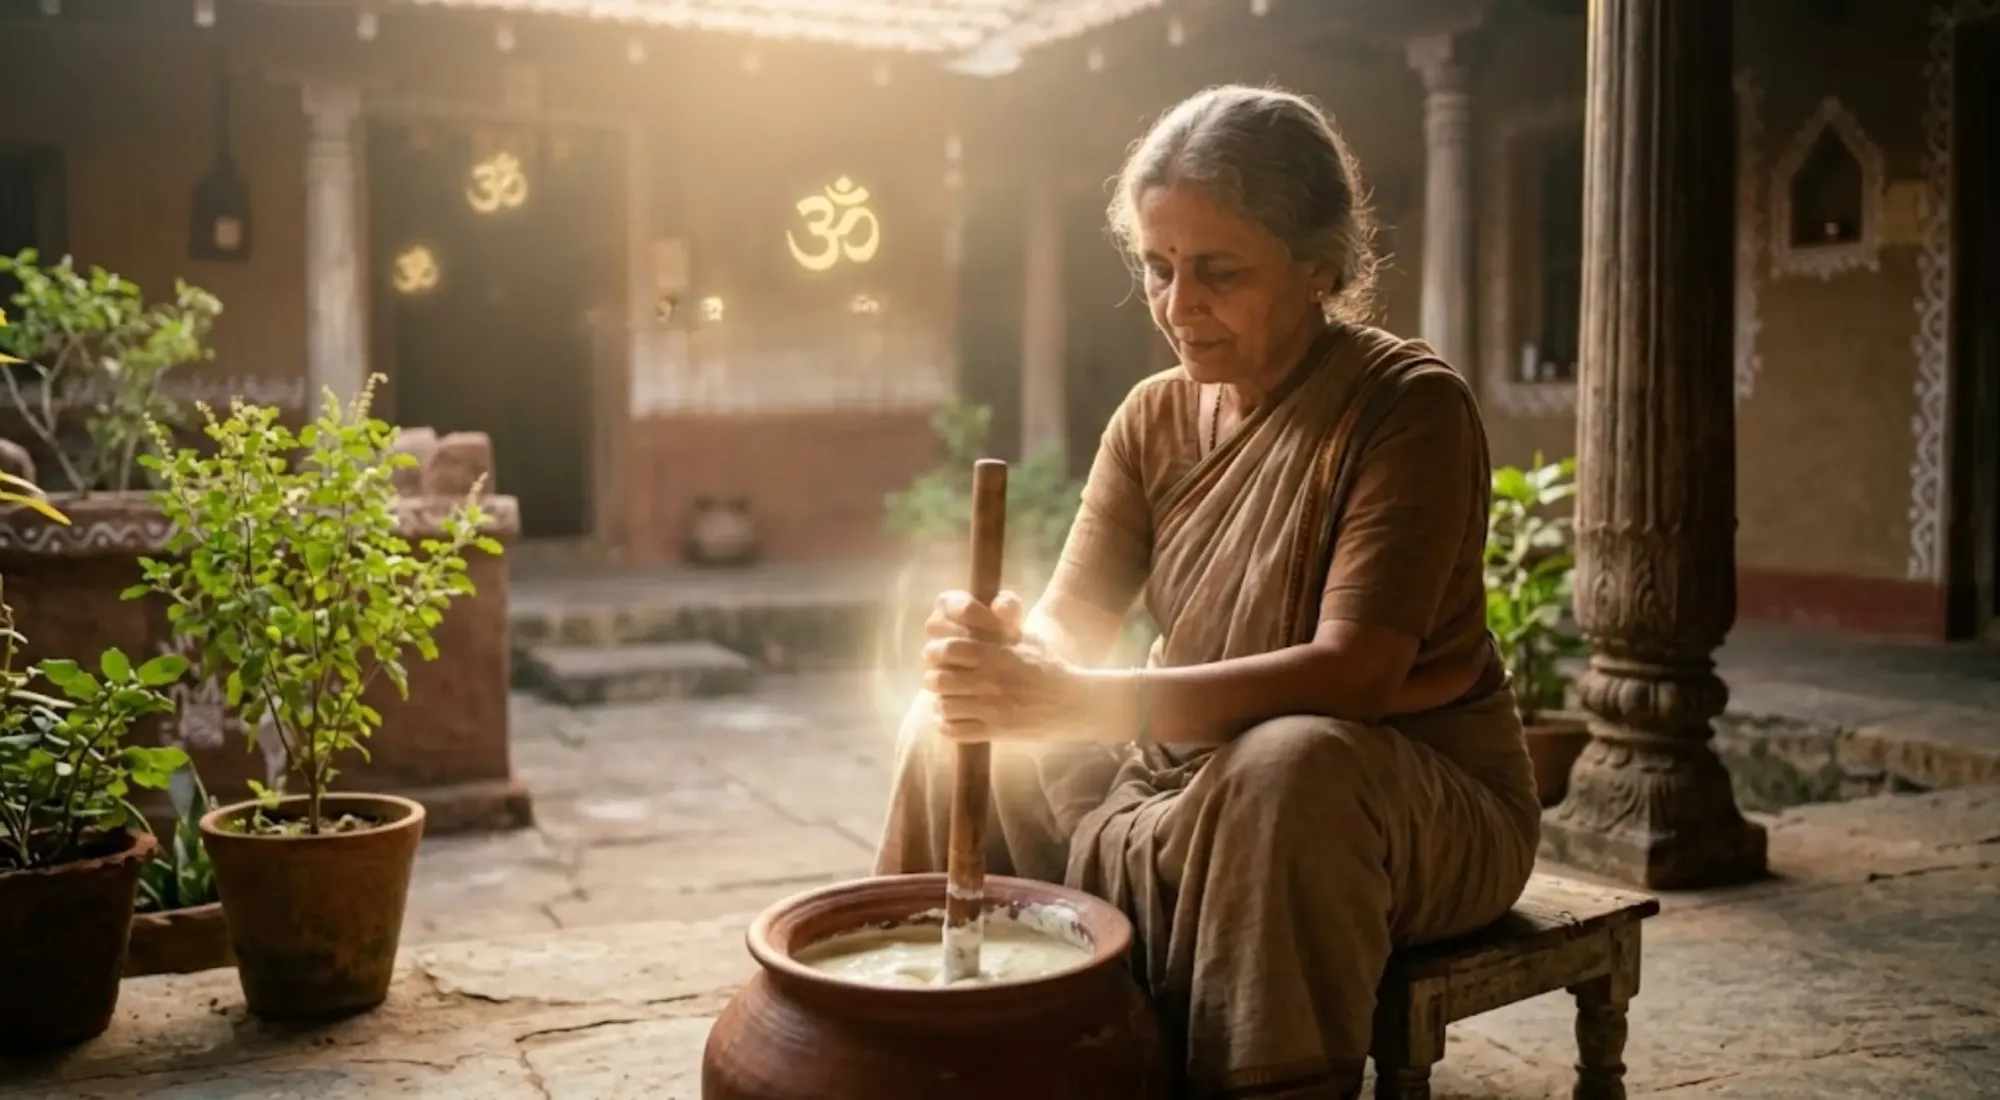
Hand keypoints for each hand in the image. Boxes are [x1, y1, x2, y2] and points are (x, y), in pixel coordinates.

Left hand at [922, 590, 1083, 741]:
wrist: (1074, 702)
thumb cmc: (1048, 666)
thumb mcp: (1028, 638)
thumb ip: (1004, 622)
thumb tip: (986, 605)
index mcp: (996, 655)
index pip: (950, 649)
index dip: (936, 651)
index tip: (937, 655)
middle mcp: (991, 682)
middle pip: (939, 680)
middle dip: (932, 679)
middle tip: (937, 679)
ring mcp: (993, 709)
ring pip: (944, 707)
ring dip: (940, 703)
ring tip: (945, 699)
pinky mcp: (996, 732)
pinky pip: (955, 731)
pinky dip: (946, 725)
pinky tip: (952, 718)